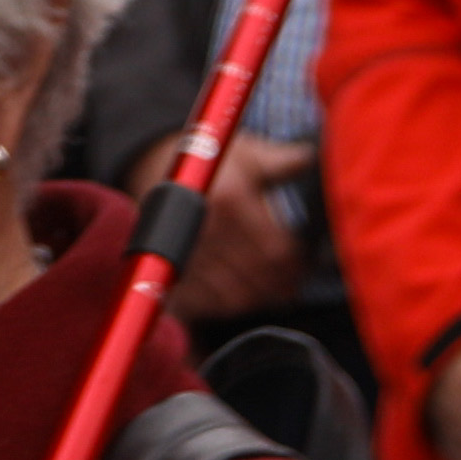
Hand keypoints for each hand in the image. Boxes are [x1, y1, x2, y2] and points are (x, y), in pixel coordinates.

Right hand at [183, 138, 312, 323]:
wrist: (150, 164)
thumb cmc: (208, 159)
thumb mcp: (246, 153)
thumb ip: (281, 161)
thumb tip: (310, 157)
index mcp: (230, 200)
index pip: (277, 250)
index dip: (297, 263)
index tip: (303, 263)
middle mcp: (207, 230)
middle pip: (259, 278)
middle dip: (282, 285)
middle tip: (293, 282)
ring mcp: (187, 255)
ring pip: (235, 297)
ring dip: (258, 298)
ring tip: (271, 291)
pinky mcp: (171, 272)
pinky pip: (205, 305)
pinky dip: (227, 307)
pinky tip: (240, 297)